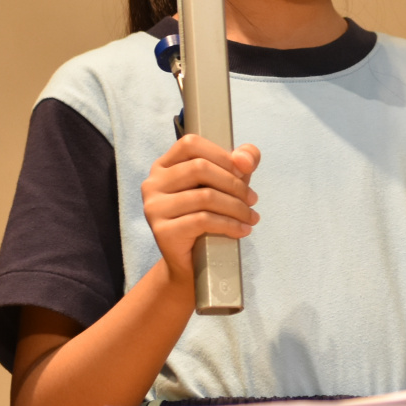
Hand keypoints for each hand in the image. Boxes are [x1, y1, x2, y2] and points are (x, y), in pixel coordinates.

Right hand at [141, 135, 260, 286]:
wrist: (192, 262)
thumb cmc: (208, 215)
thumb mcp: (227, 183)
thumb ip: (241, 161)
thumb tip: (244, 158)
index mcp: (164, 166)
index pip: (191, 144)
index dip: (221, 154)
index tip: (243, 171)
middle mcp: (153, 183)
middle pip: (200, 169)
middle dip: (234, 184)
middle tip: (252, 200)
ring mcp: (154, 207)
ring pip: (204, 196)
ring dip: (236, 207)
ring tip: (251, 217)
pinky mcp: (162, 231)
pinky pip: (202, 220)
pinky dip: (229, 224)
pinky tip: (242, 230)